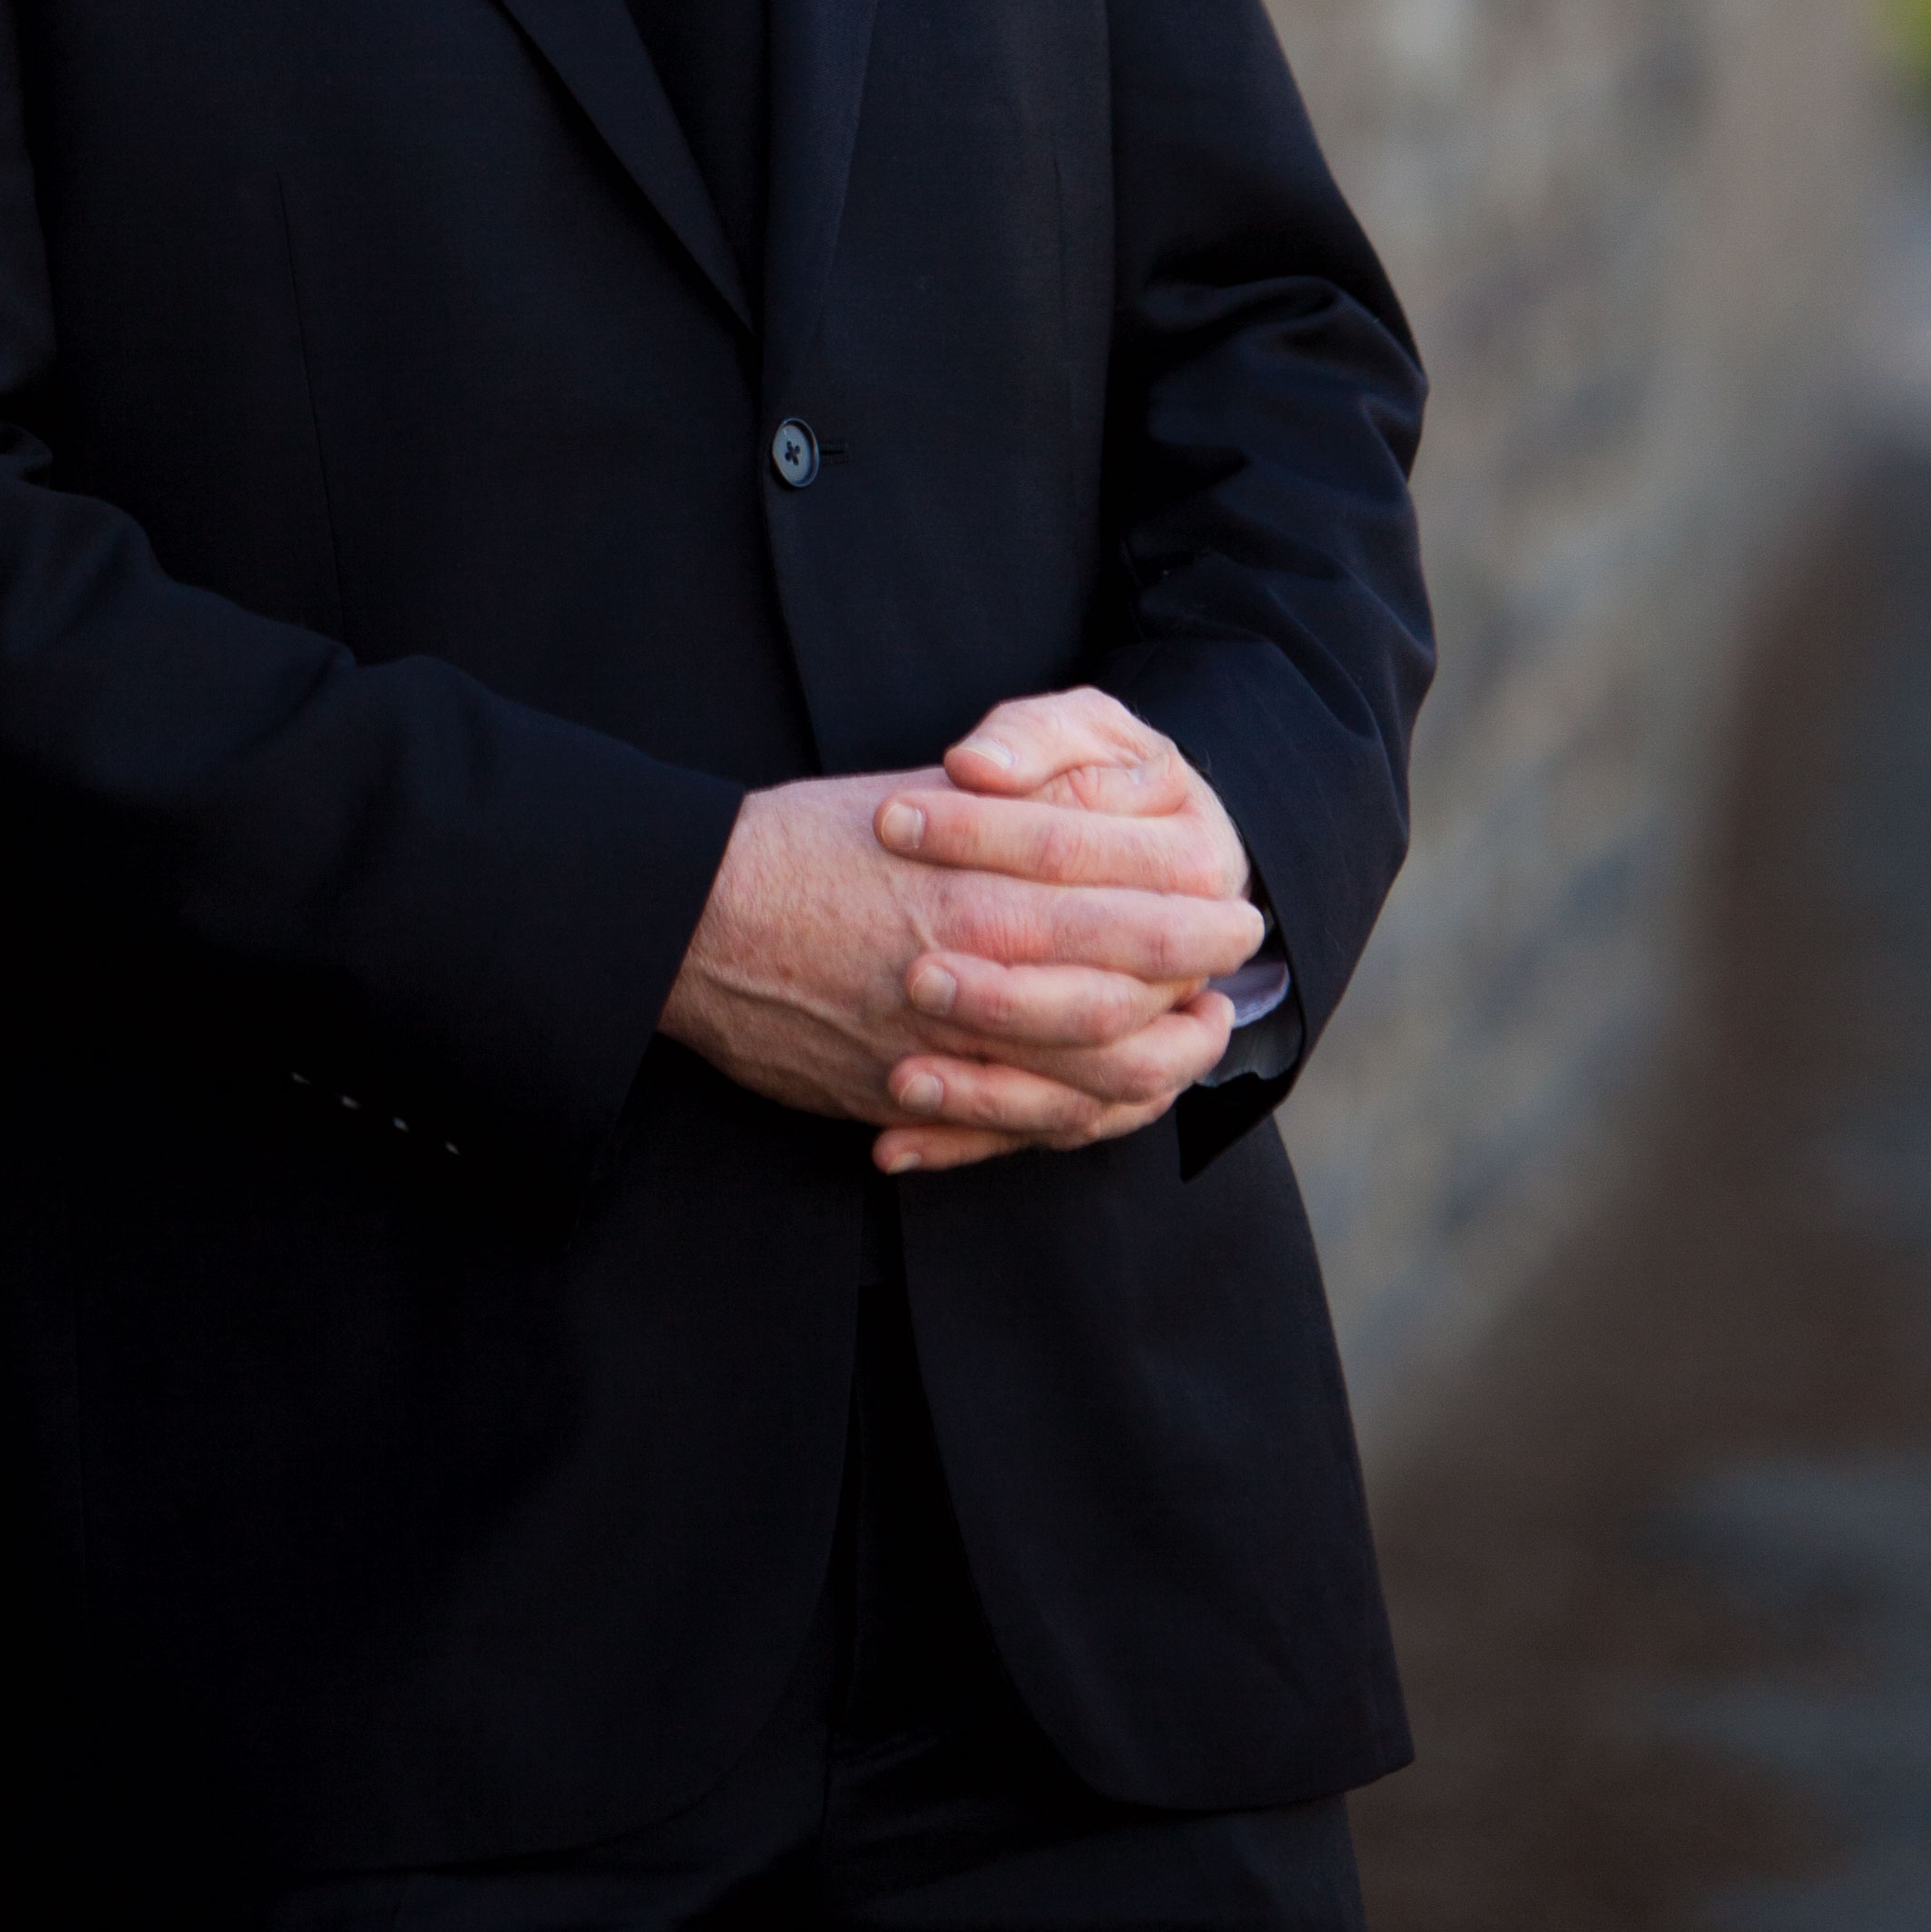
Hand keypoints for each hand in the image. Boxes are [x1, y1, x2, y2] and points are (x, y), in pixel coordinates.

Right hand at [657, 695, 1260, 1176]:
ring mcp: (941, 1055)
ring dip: (1152, 1068)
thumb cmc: (803, 841)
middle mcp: (974, 982)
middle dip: (1195, 996)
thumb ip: (1011, 821)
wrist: (693, 918)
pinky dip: (1065, 1122)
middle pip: (1127, 1011)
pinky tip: (1098, 1101)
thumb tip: (1096, 820)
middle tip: (1235, 979)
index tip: (1237, 913)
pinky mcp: (904, 1098)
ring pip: (1083, 1085)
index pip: (1133, 918)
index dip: (1197, 922)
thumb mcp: (917, 800)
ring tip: (1189, 1045)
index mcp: (985, 895)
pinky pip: (1009, 1131)